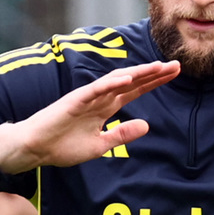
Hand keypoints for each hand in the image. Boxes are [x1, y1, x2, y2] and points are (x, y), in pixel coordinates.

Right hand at [0, 62, 178, 173]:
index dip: (154, 82)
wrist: (36, 149)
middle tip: (177, 65)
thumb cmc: (63, 146)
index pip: (135, 91)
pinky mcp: (74, 100)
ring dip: (137, 74)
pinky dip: (112, 83)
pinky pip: (96, 89)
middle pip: (131, 82)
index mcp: (106, 107)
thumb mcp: (100, 146)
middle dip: (153, 74)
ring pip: (117, 81)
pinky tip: (128, 78)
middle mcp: (100, 98)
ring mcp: (87, 97)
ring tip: (158, 68)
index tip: (174, 74)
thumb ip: (122, 135)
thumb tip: (147, 126)